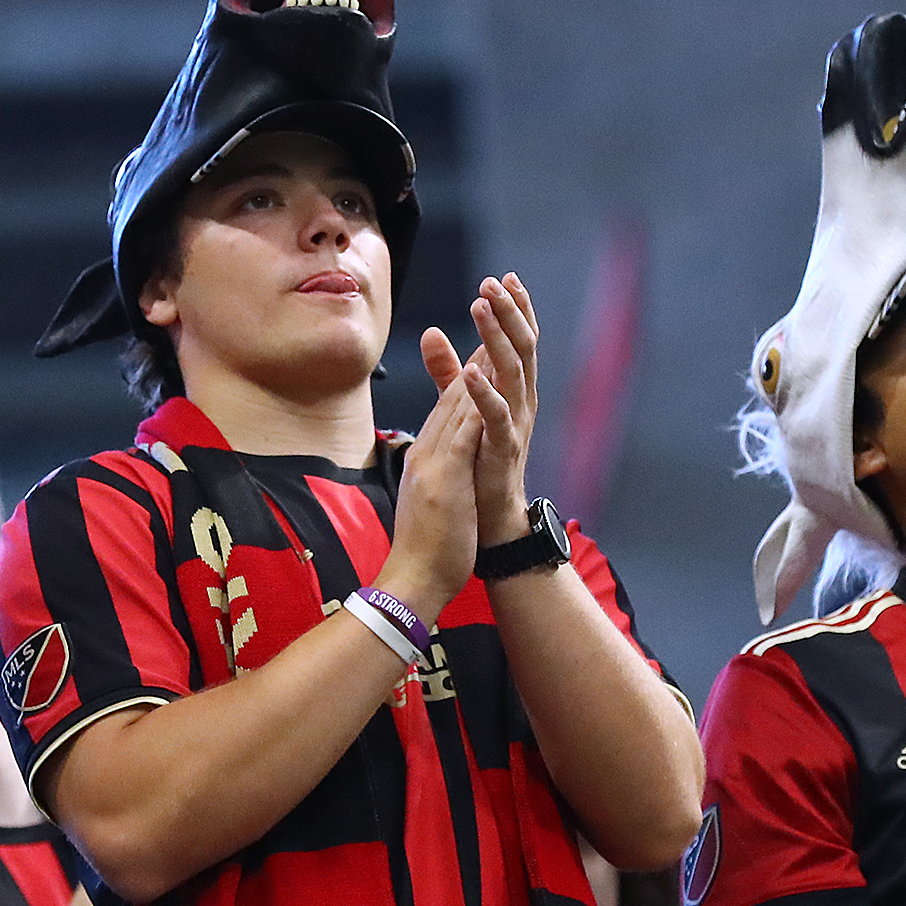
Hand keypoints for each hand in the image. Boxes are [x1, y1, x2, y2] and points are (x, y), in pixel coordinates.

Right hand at [374, 328, 481, 623]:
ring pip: (457, 407)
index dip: (467, 376)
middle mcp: (426, 453)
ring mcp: (433, 464)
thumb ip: (438, 477)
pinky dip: (475, 405)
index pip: (448, 410)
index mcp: (426, 459)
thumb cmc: (423, 550)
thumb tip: (441, 466)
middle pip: (452, 398)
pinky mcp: (444, 479)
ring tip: (494, 336)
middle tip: (493, 324)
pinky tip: (489, 382)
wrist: (411, 582)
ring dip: (476, 369)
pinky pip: (463, 434)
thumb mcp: (432, 503)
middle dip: (474, 359)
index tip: (485, 349)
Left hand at [465, 275, 539, 545]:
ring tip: (481, 308)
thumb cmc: (478, 460)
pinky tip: (471, 371)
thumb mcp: (462, 407)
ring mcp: (515, 425)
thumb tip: (430, 333)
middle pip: (521, 347)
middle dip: (508, 312)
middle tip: (493, 282)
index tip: (504, 277)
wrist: (488, 516)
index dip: (515, 309)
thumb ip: (447, 371)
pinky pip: (498, 416)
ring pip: (512, 372)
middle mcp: (522, 401)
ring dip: (497, 337)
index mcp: (514, 390)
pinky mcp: (503, 449)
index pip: (519, 341)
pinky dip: (485, 392)